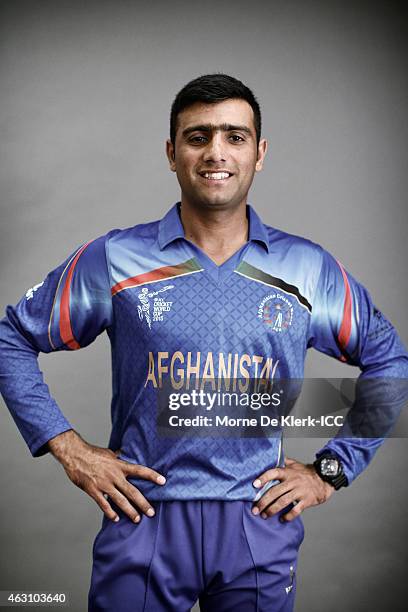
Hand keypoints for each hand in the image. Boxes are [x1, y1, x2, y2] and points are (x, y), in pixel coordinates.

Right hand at [48, 430, 165, 523]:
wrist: (75, 455)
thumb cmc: (92, 453)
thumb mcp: (110, 453)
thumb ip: (119, 458)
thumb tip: (126, 455)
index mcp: (120, 465)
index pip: (140, 470)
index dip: (152, 476)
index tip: (163, 481)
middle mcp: (114, 476)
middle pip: (132, 491)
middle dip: (143, 503)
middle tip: (152, 512)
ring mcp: (104, 484)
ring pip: (120, 500)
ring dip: (129, 511)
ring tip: (137, 519)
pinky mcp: (93, 491)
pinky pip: (104, 504)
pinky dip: (110, 512)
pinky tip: (115, 519)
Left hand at [252, 456, 333, 520]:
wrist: (324, 479)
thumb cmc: (306, 472)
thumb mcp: (294, 464)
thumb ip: (282, 462)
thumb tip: (270, 458)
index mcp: (288, 472)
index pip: (273, 473)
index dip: (263, 478)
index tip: (254, 485)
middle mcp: (293, 481)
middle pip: (275, 491)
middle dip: (263, 501)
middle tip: (255, 510)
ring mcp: (299, 491)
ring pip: (283, 502)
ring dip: (272, 510)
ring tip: (264, 515)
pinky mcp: (306, 501)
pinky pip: (296, 510)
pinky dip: (288, 516)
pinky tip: (282, 519)